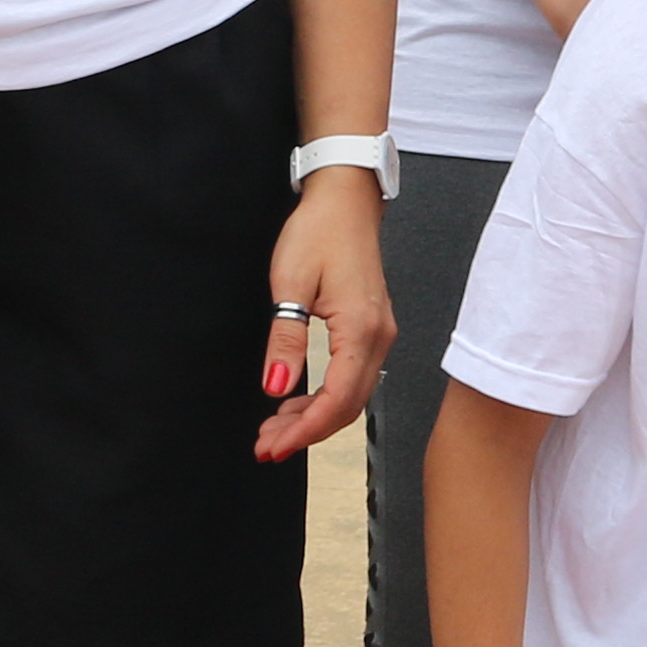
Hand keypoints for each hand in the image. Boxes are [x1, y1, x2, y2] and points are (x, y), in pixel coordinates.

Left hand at [258, 167, 389, 462]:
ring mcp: (378, 334)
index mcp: (361, 329)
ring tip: (275, 428)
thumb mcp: (290, 285)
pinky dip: (326, 398)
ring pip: (352, 396)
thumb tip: (276, 387)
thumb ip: (285, 341)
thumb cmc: (319, 231)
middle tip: (267, 446)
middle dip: (307, 432)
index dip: (304, 430)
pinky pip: (353, 378)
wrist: (345, 200)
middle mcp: (378, 337)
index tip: (273, 446)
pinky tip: (297, 401)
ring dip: (315, 418)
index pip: (337, 400)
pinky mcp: (370, 330)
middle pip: (348, 406)